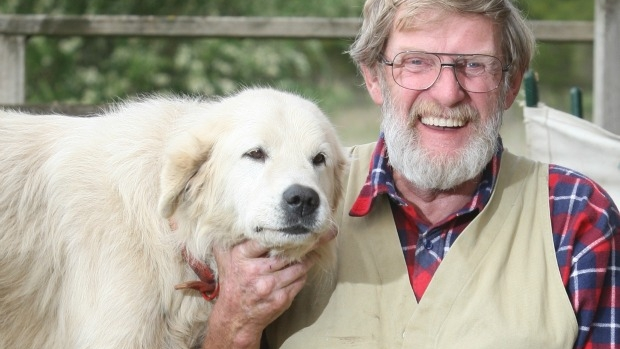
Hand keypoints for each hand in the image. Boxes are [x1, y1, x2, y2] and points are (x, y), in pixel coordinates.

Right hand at [202, 238, 324, 348]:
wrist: (235, 318)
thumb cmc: (232, 283)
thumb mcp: (224, 259)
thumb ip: (229, 239)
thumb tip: (234, 219)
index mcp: (240, 257)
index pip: (265, 239)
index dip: (283, 233)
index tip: (296, 227)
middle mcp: (255, 271)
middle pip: (286, 253)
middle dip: (303, 244)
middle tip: (314, 236)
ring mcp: (269, 287)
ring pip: (298, 268)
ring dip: (307, 260)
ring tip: (313, 252)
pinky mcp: (281, 299)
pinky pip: (299, 282)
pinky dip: (303, 274)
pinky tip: (303, 270)